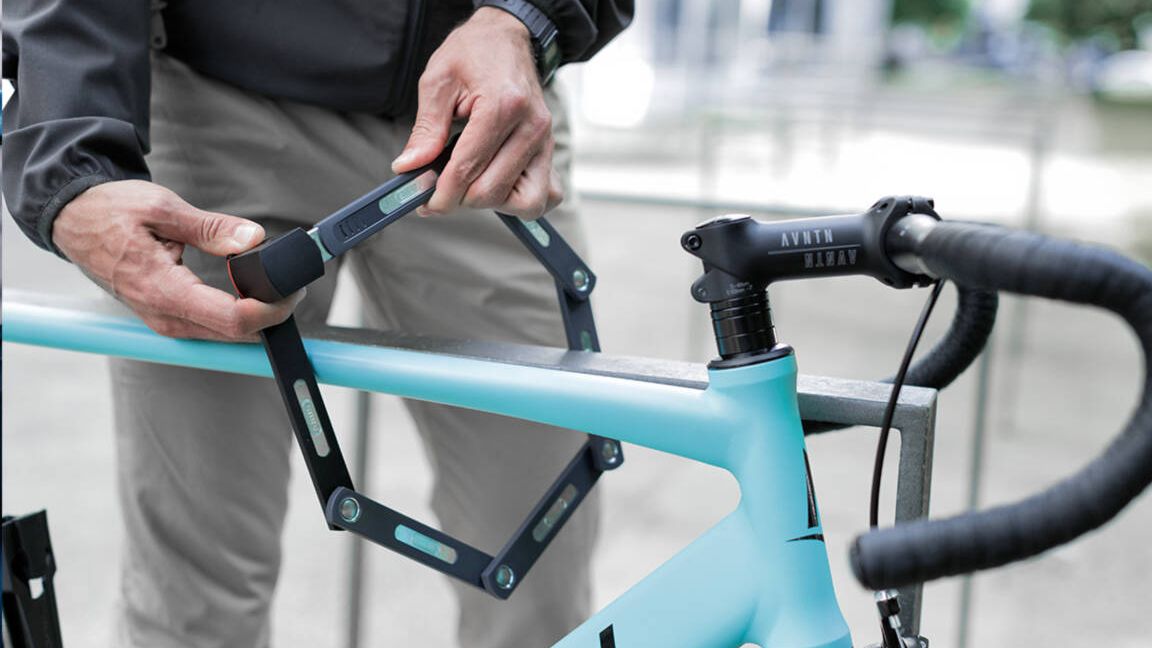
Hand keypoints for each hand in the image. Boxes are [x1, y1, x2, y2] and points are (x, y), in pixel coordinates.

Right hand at [53, 180, 304, 340]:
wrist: (72, 219)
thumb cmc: (110, 211)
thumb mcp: (162, 208)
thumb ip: (211, 228)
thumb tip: (253, 238)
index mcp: (163, 291)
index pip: (232, 320)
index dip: (270, 310)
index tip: (290, 290)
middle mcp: (163, 316)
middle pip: (234, 333)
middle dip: (270, 313)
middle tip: (290, 285)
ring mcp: (163, 320)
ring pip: (224, 334)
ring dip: (254, 316)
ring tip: (274, 286)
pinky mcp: (165, 317)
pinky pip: (209, 326)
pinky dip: (235, 315)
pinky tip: (248, 294)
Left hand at [393, 7, 562, 219]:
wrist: (506, 37)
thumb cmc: (473, 53)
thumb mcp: (438, 81)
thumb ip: (426, 129)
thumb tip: (410, 167)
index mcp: (503, 105)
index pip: (468, 168)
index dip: (441, 193)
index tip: (424, 203)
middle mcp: (531, 126)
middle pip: (492, 190)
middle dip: (459, 199)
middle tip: (438, 191)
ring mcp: (546, 141)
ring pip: (525, 202)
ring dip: (493, 202)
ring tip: (471, 185)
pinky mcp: (550, 150)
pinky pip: (547, 195)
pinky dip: (522, 201)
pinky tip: (499, 186)